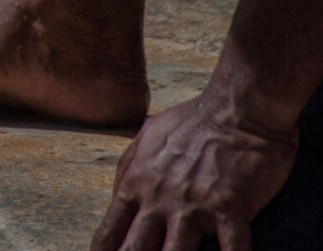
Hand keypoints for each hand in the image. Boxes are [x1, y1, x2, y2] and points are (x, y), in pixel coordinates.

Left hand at [91, 90, 296, 250]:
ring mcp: (195, 207)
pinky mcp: (231, 209)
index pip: (109, 231)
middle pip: (135, 250)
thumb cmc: (192, 121)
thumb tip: (115, 197)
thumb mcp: (145, 137)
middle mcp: (159, 200)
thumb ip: (128, 169)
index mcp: (136, 184)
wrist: (237, 109)